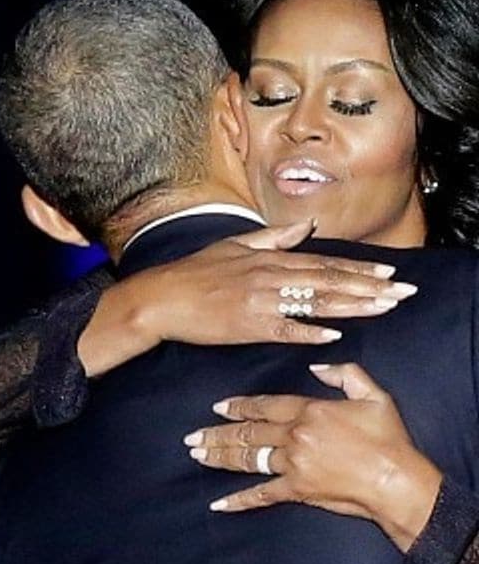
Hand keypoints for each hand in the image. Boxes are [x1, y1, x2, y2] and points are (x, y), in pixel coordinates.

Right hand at [78, 220, 415, 377]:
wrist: (160, 298)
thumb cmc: (193, 273)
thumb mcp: (234, 246)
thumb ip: (272, 238)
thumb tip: (304, 227)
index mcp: (268, 259)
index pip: (323, 263)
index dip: (358, 268)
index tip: (388, 272)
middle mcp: (269, 277)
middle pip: (329, 281)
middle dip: (369, 287)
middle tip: (403, 292)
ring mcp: (260, 302)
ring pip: (314, 303)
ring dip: (352, 306)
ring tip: (384, 308)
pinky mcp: (246, 326)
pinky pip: (284, 330)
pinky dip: (309, 332)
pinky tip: (334, 335)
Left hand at [184, 363, 442, 550]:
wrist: (397, 480)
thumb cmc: (389, 440)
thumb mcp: (375, 396)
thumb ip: (346, 375)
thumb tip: (318, 367)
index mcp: (310, 411)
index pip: (265, 406)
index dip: (239, 406)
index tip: (218, 407)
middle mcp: (295, 436)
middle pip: (248, 432)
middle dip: (217, 433)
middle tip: (192, 437)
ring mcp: (293, 464)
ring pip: (247, 459)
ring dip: (219, 457)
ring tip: (197, 456)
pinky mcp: (296, 490)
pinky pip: (261, 495)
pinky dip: (238, 501)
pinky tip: (217, 503)